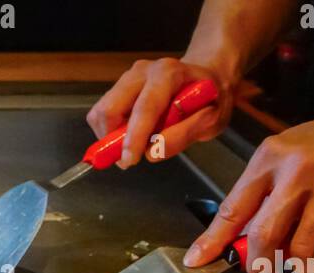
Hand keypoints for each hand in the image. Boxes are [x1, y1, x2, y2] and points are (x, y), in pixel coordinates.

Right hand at [86, 57, 236, 167]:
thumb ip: (185, 134)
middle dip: (112, 139)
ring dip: (111, 137)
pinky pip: (102, 115)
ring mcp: (127, 78)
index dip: (134, 136)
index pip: (145, 107)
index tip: (129, 160)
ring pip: (101, 113)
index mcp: (168, 74)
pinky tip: (131, 133)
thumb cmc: (210, 99)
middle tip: (129, 157)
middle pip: (110, 108)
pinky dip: (111, 132)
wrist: (204, 76)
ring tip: (135, 144)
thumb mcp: (212, 120)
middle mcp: (143, 71)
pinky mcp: (118, 88)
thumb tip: (151, 152)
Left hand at [184, 106, 313, 271]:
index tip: (197, 261)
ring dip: (295, 265)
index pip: (233, 208)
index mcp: (270, 161)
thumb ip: (257, 191)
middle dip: (257, 264)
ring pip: (302, 251)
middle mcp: (298, 175)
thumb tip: (235, 237)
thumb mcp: (279, 154)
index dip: (213, 241)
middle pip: (265, 236)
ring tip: (296, 261)